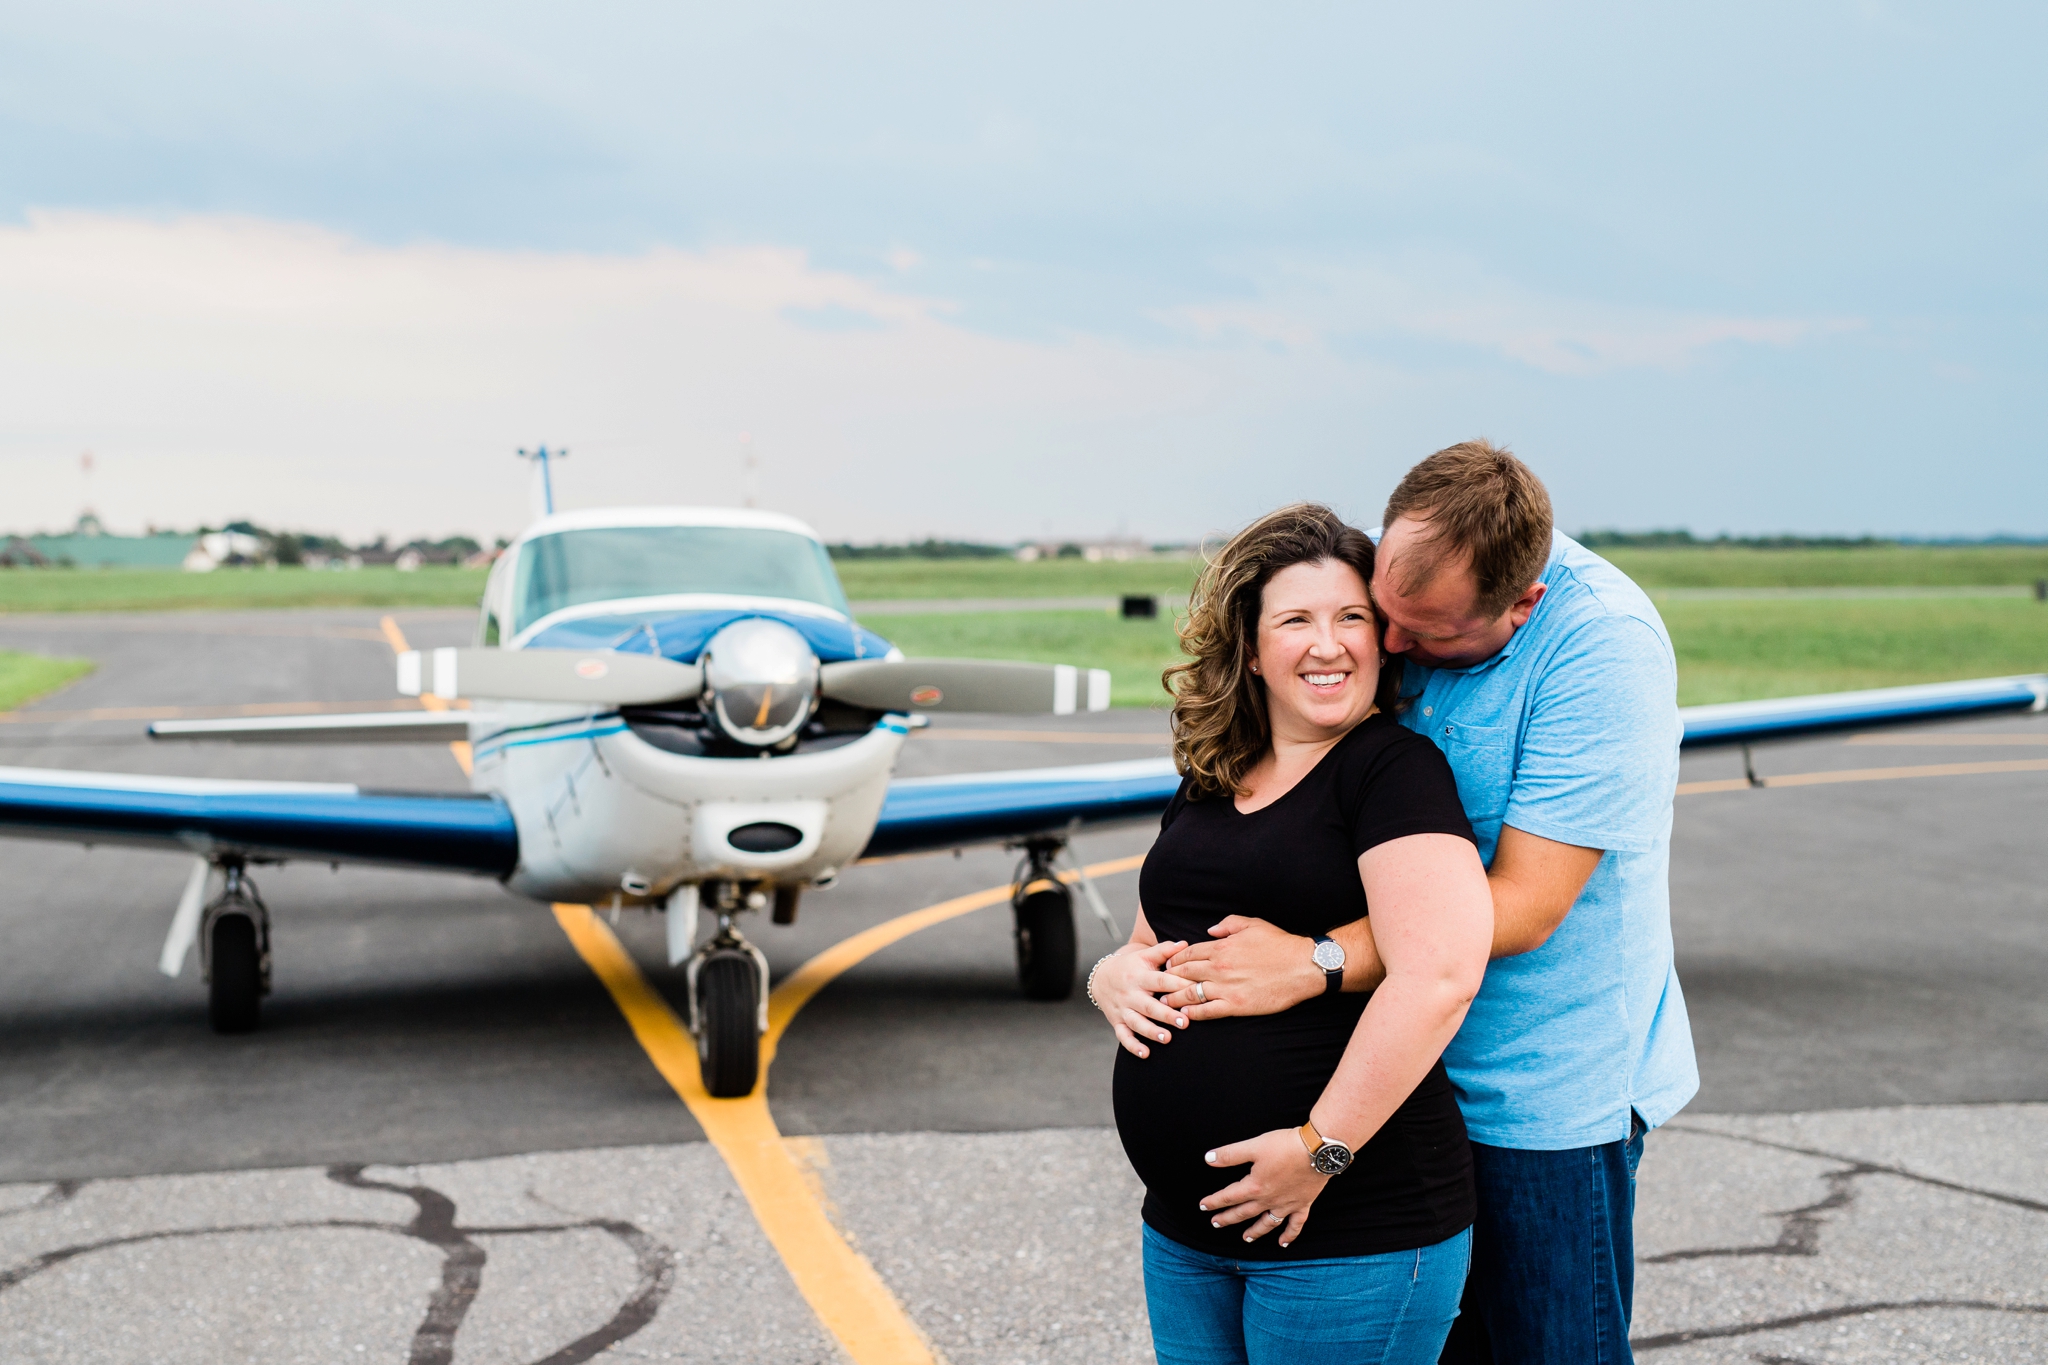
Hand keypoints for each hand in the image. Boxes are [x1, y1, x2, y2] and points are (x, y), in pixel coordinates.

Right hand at [1090, 941, 1192, 1057]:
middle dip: (1166, 1015)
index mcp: (1140, 976)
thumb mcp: (1144, 955)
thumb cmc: (1131, 966)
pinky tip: (1146, 1053)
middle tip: (1185, 1022)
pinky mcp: (1117, 1022)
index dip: (1177, 984)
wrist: (1101, 977)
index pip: (1160, 980)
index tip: (1194, 990)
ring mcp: (1123, 1009)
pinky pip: (1123, 1036)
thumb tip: (1185, 944)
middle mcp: (1130, 994)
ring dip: (1151, 1032)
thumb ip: (1164, 950)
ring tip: (1166, 1038)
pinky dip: (1133, 1046)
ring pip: (1137, 1023)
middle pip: (1149, 1006)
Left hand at [1161, 916, 1324, 1018]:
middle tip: (1158, 984)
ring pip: (1190, 994)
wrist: (1302, 967)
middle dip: (1168, 978)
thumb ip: (1227, 925)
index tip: (1167, 964)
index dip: (1174, 959)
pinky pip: (1207, 1011)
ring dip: (1174, 998)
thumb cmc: (1279, 944)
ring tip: (1164, 1003)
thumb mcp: (1252, 924)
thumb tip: (1209, 931)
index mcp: (1221, 947)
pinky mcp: (1236, 1005)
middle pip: (1184, 973)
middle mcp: (1219, 968)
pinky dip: (1193, 1013)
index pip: (1188, 953)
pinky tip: (1185, 1014)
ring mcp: (1226, 988)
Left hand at [1198, 1127, 1328, 1247]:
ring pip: (1267, 1223)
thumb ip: (1230, 1155)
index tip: (1203, 1206)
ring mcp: (1286, 1205)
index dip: (1214, 1201)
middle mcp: (1269, 1200)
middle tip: (1215, 1223)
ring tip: (1245, 1238)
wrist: (1318, 1150)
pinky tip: (1283, 1243)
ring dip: (1255, 1231)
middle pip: (1244, 1212)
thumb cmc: (1285, 1145)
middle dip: (1228, 1218)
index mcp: (1254, 1186)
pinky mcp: (1303, 1204)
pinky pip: (1295, 1225)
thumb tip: (1208, 1159)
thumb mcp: (1253, 1146)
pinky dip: (1289, 1235)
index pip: (1229, 1196)